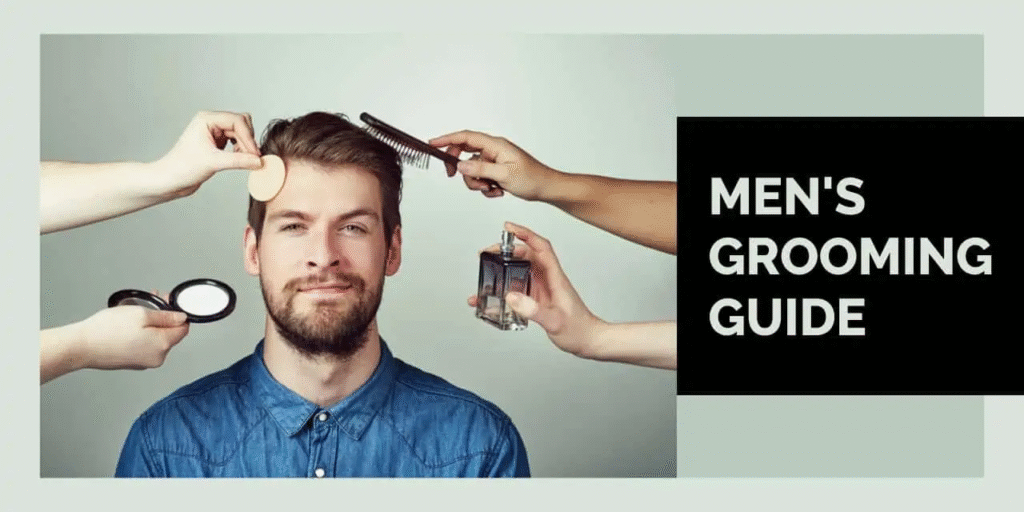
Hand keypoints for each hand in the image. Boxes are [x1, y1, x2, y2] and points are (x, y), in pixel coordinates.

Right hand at [74, 302, 188, 369]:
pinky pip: (144, 345)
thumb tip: (181, 318)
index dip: (178, 314)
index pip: (183, 329)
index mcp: (162, 346)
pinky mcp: (133, 363)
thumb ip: (166, 316)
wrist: (82, 347)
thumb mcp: (141, 314)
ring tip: (135, 313)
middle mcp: (157, 358)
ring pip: (156, 339)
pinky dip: (141, 335)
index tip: (168, 304)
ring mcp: (144, 362)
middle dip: (162, 317)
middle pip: (170, 334)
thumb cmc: (107, 330)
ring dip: (150, 325)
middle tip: (150, 303)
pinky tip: (128, 326)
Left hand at [152, 110, 262, 196]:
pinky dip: (241, 151)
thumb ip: (239, 161)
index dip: (249, 138)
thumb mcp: (213, 163)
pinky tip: (238, 160)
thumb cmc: (182, 167)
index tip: (255, 155)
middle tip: (251, 158)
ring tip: (244, 161)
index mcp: (207, 119)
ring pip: (241, 133)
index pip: (237, 121)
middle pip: (242, 124)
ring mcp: (214, 132)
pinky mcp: (216, 143)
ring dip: (245, 146)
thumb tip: (259, 161)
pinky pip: (237, 141)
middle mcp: (211, 122)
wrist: (169, 180)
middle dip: (248, 140)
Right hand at [429, 130, 559, 200]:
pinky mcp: (495, 170)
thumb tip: (460, 165)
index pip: (465, 137)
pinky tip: (497, 191)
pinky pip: (480, 177)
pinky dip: (485, 187)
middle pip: (464, 153)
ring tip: (491, 188)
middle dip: (460, 168)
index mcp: (495, 145)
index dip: (447, 139)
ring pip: (471, 169)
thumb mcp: (504, 175)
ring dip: (477, 182)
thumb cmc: (532, 178)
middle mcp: (493, 150)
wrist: (546, 188)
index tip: (432, 144)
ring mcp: (494, 160)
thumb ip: (480, 169)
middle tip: (455, 176)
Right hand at [468, 221, 604, 357]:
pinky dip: (506, 286)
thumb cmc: (579, 330)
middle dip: (507, 250)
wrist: (589, 341)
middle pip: (527, 255)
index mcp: (555, 278)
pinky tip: (495, 295)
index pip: (541, 248)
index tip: (509, 228)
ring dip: (505, 266)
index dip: (525, 234)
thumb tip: (511, 297)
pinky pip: (519, 286)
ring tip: (488, 269)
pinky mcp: (539, 299)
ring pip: (521, 269)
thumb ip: (533, 310)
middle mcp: (548, 279)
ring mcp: (543, 288)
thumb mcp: (555, 321)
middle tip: (489, 252)